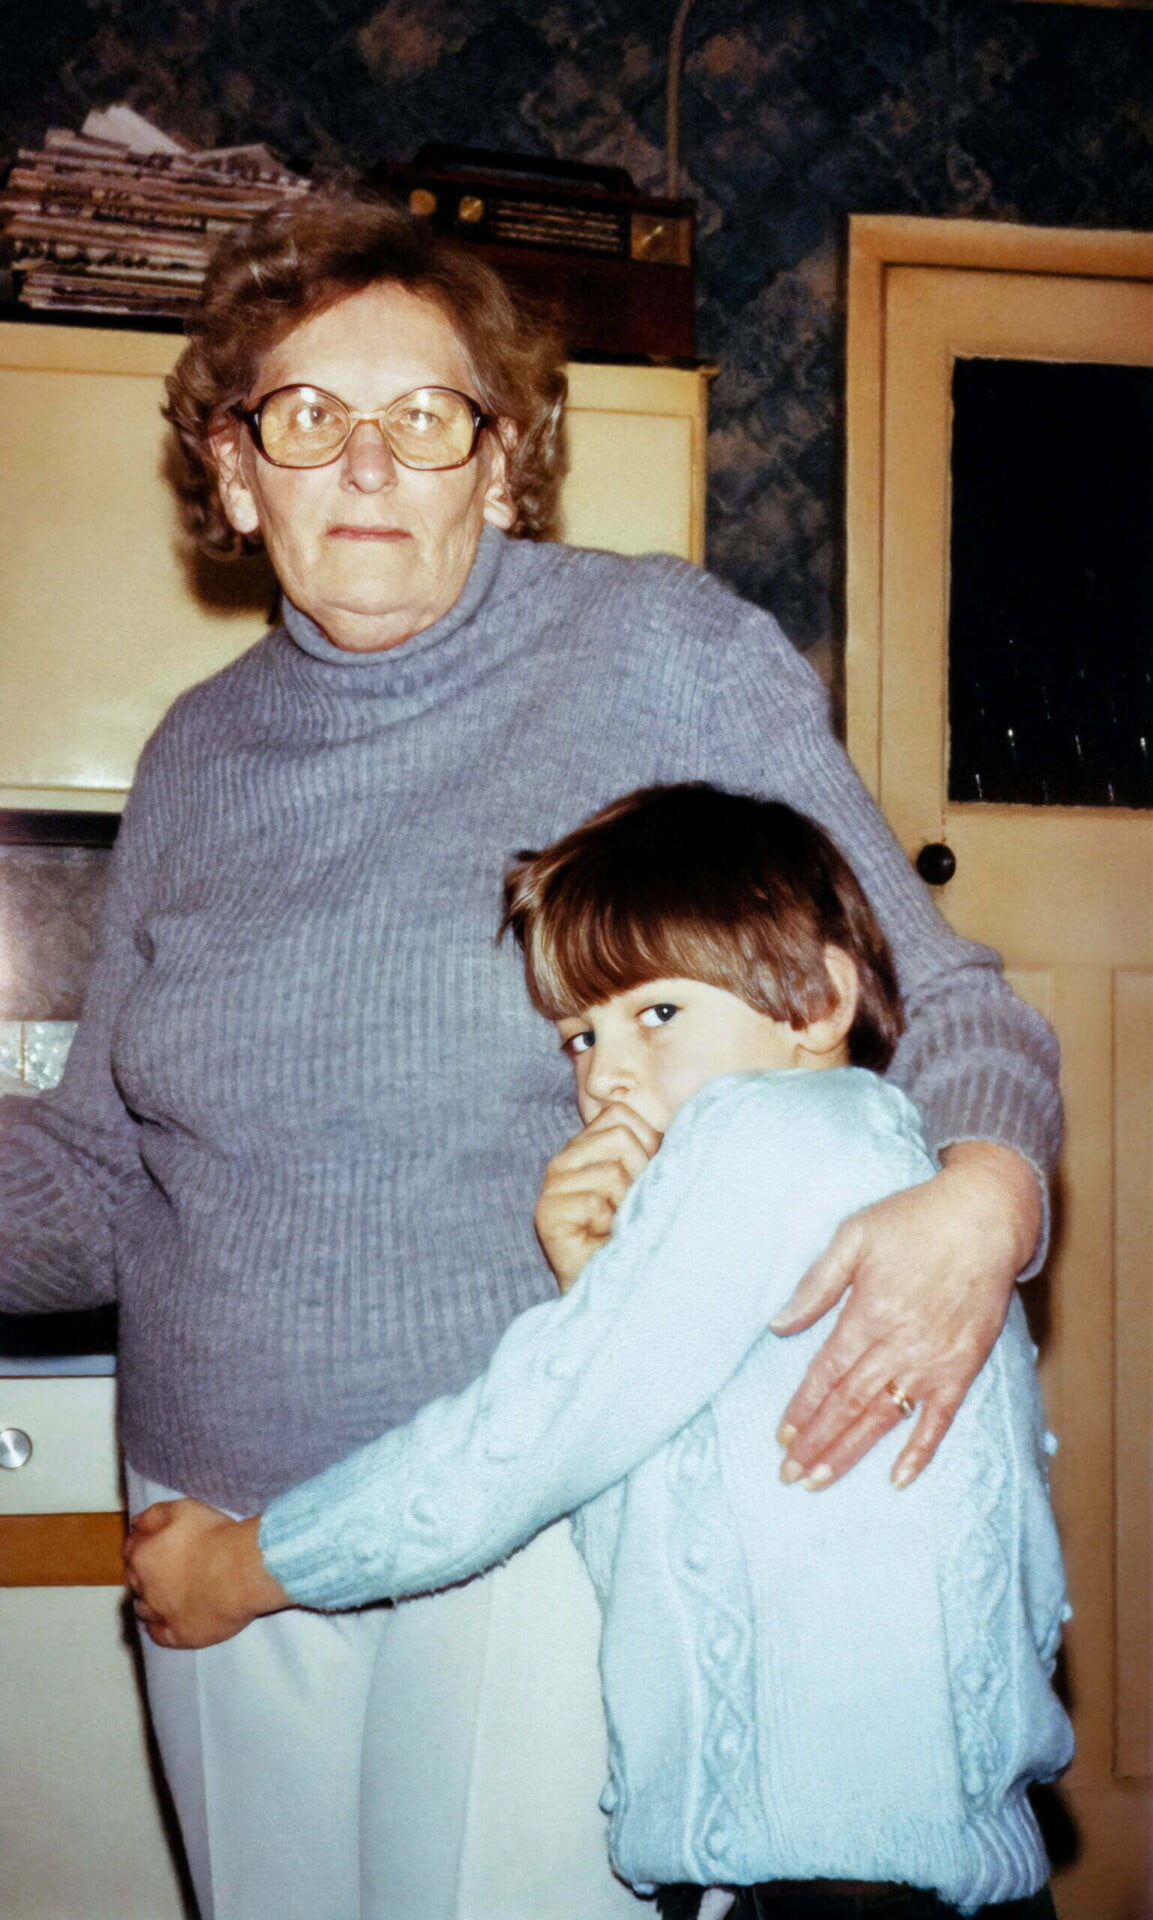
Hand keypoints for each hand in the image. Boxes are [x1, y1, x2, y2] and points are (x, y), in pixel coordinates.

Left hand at [123, 1498, 288, 1648]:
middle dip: (143, 1573)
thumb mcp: (183, 1509)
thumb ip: (154, 1515)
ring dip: (149, 1600)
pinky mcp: (178, 1635)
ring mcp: (160, 1614)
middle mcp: (145, 1588)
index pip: (131, 1551)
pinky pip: (158, 1634)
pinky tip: (166, 1621)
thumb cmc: (214, 1536)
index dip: (142, 1546)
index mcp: (143, 1556)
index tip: (154, 1544)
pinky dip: (158, 1627)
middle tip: (163, 1568)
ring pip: (143, 1609)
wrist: (242, 1571)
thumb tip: (135, 1524)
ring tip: (165, 1594)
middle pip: (135, 1580)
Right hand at [535, 1101, 662, 1290]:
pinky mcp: (547, 1212)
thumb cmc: (639, 1235)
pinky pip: (594, 1201)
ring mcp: (552, 1185)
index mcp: (587, 1146)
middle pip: (618, 1136)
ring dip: (626, 1204)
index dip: (647, 1145)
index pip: (620, 1114)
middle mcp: (565, 1160)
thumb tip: (692, 1121)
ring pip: (611, 1171)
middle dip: (639, 1174)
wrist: (619, 1292)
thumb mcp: (651, 1183)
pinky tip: (603, 1239)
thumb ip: (654, 1149)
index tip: (645, 1182)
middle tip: (631, 1209)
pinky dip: (609, 1225)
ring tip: (619, 1225)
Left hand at [769, 1141, 1042, 1489]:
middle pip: (848, 1404)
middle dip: (816, 1443)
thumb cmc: (914, 1221)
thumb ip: (816, 1284)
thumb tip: (778, 1324)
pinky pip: (939, 1418)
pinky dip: (919, 1450)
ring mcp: (932, 1361)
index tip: (781, 1437)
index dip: (802, 1409)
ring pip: (883, 1418)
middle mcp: (898, 1345)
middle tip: (789, 1474)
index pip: (826, 1374)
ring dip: (850, 1452)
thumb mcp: (854, 1236)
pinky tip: (898, 1478)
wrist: (984, 1218)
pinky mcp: (963, 1367)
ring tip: (821, 1481)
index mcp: (868, 1314)